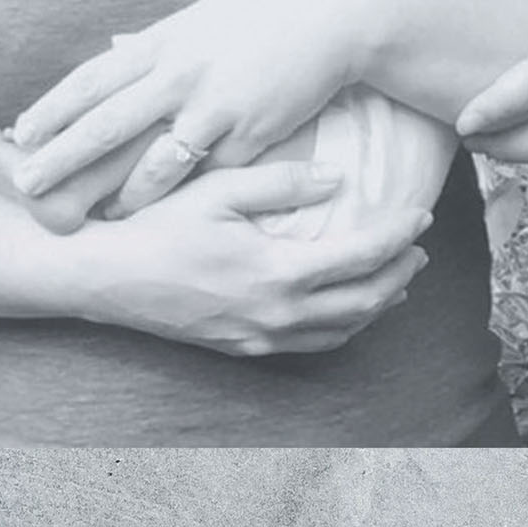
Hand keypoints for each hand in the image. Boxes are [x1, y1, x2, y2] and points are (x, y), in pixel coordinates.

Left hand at [9, 0, 365, 202]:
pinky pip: (206, 175)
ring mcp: (215, 106)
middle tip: (26, 185)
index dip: (55, 107)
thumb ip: (161, 42)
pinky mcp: (250, 134)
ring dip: (118, 193)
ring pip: (152, 162)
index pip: (96, 78)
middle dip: (62, 158)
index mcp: (167, 40)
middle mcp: (182, 73)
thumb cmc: (266, 14)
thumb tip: (120, 53)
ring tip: (91, 216)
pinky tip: (164, 215)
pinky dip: (181, 197)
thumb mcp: (204, 17)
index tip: (22, 131)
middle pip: (108, 123)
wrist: (333, 17)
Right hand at [70, 160, 432, 355]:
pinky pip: (311, 344)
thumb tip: (338, 178)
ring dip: (378, 304)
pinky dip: (343, 326)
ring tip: (398, 276)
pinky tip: (347, 307)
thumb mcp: (221, 188)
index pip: (360, 257)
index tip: (421, 213)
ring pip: (341, 330)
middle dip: (399, 273)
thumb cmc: (160, 224)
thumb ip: (283, 183)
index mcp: (276, 273)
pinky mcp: (242, 347)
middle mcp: (275, 315)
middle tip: (420, 245)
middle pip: (363, 301)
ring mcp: (258, 337)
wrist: (106, 276)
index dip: (397, 236)